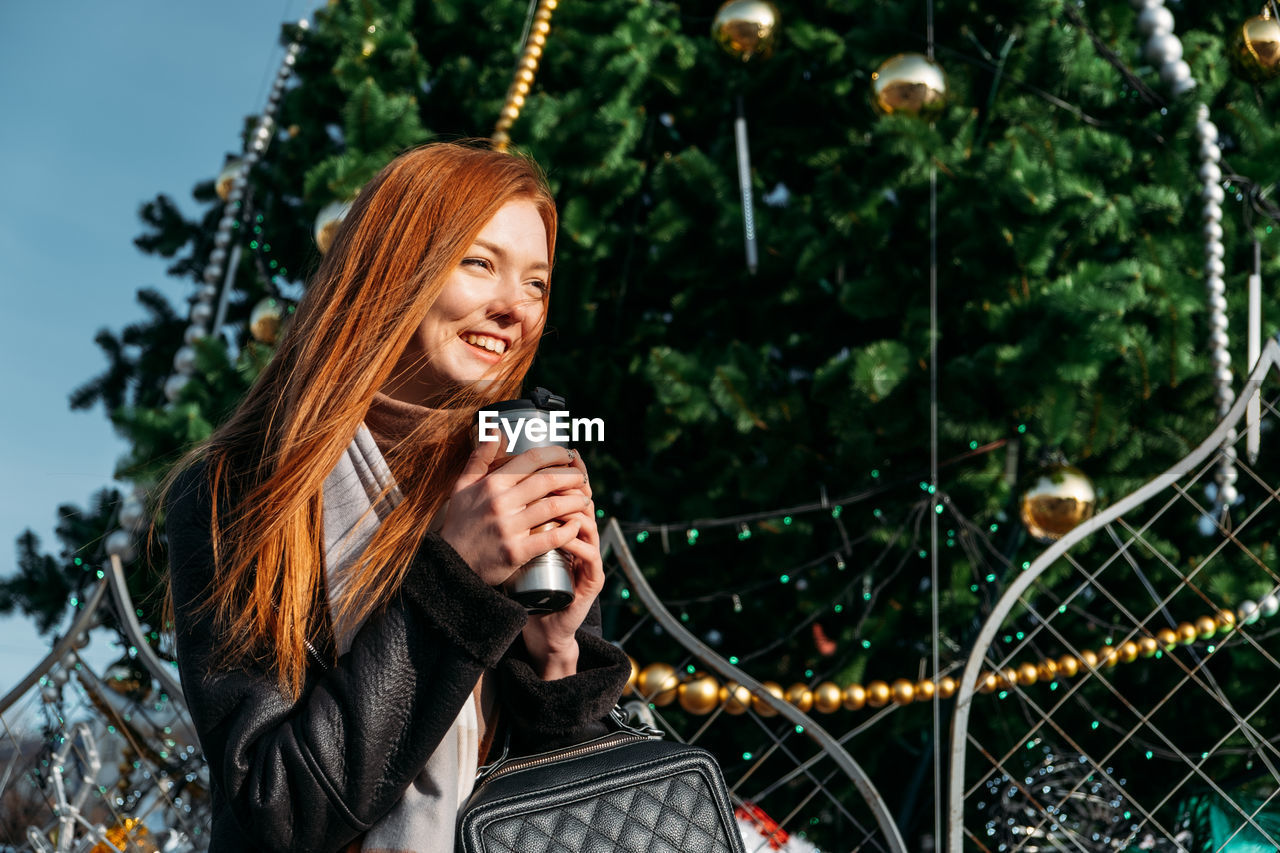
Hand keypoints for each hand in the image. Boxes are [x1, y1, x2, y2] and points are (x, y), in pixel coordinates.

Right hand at [439, 440, 590, 587]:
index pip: (531, 459)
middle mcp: (500, 503)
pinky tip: (576, 525)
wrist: (451, 563)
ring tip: (585, 500)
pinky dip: (568, 530)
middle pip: (547, 480)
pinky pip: (550, 537)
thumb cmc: (461, 522)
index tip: (569, 454)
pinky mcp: (516, 552)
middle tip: (582, 478)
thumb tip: (495, 429)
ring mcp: (509, 528)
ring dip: (575, 501)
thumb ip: (480, 457)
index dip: (556, 453)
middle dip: (572, 477)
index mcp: (491, 484)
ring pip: (553, 507)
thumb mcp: (462, 486)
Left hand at [521, 465, 601, 679]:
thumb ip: (512, 519)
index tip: (563, 453)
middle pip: (584, 501)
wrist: (541, 623)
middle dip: (572, 483)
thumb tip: (496, 482)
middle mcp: (583, 538)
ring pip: (589, 524)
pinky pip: (589, 554)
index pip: (572, 492)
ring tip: (556, 499)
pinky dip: (576, 540)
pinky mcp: (592, 577)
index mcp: (568, 526)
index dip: (569, 471)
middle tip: (560, 469)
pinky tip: (566, 532)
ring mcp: (590, 557)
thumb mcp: (517, 545)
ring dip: (573, 508)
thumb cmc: (527, 582)